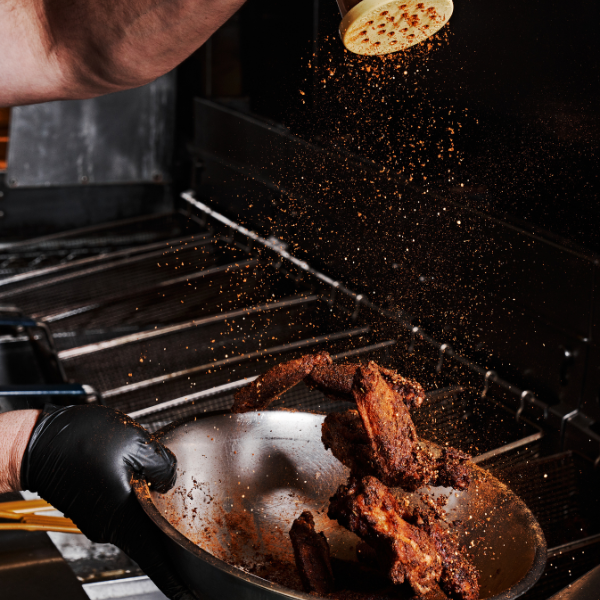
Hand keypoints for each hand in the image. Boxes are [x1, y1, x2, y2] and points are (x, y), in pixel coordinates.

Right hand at [20, 404, 194, 599]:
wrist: (37, 442)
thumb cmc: (78, 443)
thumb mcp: (135, 444)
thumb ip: (162, 464)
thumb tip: (170, 477)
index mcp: (123, 517)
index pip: (155, 559)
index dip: (175, 580)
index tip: (190, 595)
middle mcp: (110, 526)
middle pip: (149, 539)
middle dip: (171, 537)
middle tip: (193, 539)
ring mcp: (99, 518)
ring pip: (137, 521)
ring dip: (154, 513)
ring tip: (170, 497)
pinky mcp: (93, 505)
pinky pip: (123, 509)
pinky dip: (138, 502)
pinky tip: (144, 482)